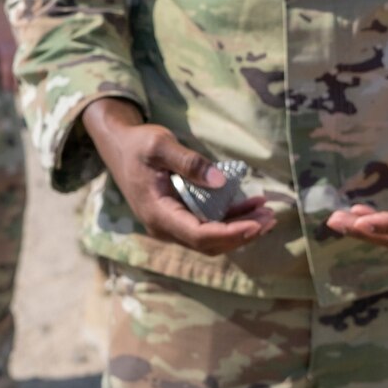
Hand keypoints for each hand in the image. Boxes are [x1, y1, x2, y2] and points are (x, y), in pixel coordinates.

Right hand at [82, 98, 272, 255]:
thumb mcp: (160, 145)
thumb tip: (222, 182)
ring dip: (240, 228)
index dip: (230, 233)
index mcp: (158, 213)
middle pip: (209, 243)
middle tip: (270, 218)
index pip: (199, 235)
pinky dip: (230, 219)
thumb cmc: (137, 143)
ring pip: (210, 238)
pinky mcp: (177, 217)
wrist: (117, 145)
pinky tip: (251, 205)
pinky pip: (206, 225)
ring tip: (268, 213)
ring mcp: (170, 224)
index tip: (256, 224)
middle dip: (242, 233)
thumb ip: (189, 162)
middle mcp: (164, 226)